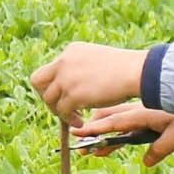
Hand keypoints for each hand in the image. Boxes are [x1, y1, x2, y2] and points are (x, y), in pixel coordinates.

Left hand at [31, 42, 147, 119]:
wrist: (136, 72)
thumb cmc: (125, 68)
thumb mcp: (97, 59)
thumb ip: (82, 67)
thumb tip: (76, 84)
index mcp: (71, 51)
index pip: (50, 69)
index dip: (54, 84)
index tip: (64, 95)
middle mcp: (64, 62)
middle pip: (37, 81)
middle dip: (46, 96)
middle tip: (59, 107)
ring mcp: (67, 78)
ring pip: (49, 99)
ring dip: (60, 111)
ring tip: (75, 118)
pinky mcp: (73, 95)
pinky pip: (62, 112)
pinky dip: (69, 120)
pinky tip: (81, 122)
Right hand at [75, 104, 173, 165]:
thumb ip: (160, 149)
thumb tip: (146, 162)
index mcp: (143, 114)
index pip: (113, 122)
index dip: (94, 129)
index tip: (77, 133)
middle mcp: (139, 111)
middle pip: (108, 117)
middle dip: (92, 130)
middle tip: (80, 145)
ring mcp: (143, 112)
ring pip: (115, 120)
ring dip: (102, 132)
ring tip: (91, 149)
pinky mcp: (148, 115)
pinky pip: (125, 123)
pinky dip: (114, 132)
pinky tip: (110, 144)